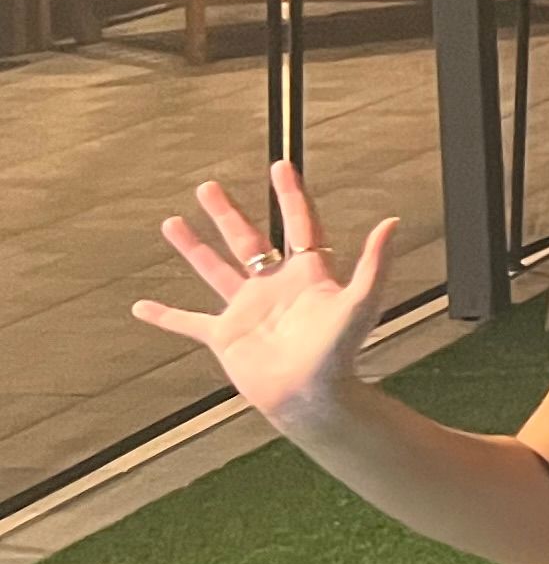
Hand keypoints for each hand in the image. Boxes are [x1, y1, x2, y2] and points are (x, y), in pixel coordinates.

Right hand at [133, 166, 401, 432]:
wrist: (312, 396)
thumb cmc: (340, 352)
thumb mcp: (360, 302)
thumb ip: (374, 263)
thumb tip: (391, 222)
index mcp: (308, 274)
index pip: (300, 224)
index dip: (292, 195)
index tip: (281, 167)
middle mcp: (275, 287)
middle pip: (248, 239)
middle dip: (227, 213)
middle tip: (207, 186)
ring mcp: (247, 310)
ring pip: (215, 270)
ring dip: (193, 248)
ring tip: (171, 222)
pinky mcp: (226, 337)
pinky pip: (189, 323)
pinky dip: (165, 316)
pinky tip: (142, 306)